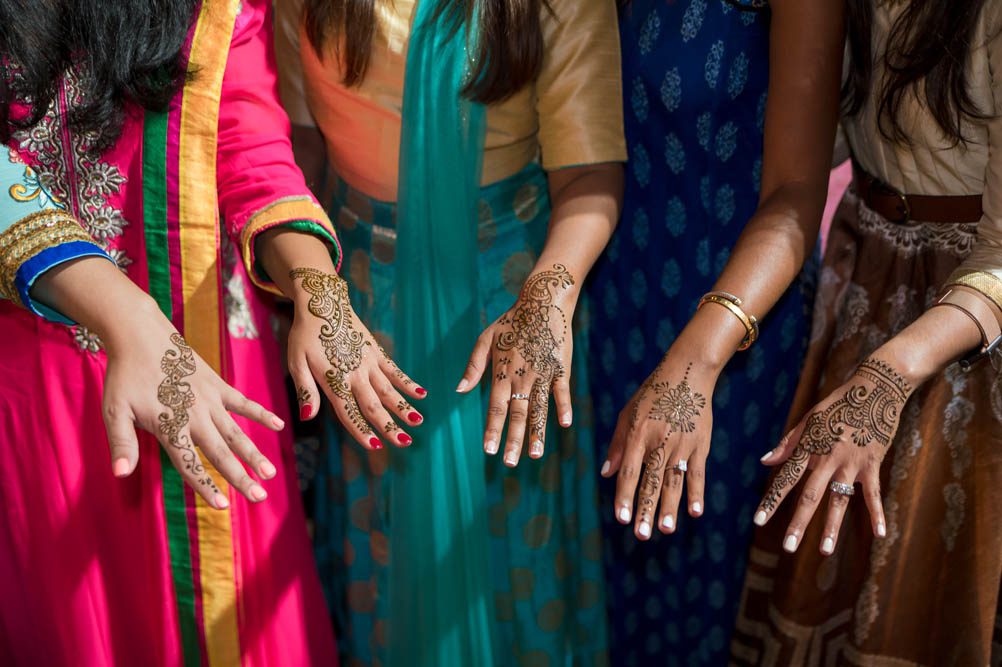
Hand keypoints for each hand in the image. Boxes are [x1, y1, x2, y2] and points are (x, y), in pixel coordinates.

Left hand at [104, 326, 282, 509]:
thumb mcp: (114, 411)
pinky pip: (243, 403)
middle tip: (260, 497)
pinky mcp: (217, 385)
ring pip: (236, 433)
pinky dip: (261, 414)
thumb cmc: (124, 376)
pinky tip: (279, 426)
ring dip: (254, 453)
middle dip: (242, 477)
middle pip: (221, 453)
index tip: (224, 505)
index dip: (206, 486)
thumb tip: (120, 474)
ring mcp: (210, 400)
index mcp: (170, 425)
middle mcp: (194, 416)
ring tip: (270, 473)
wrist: (141, 334)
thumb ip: (121, 444)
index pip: (190, 464)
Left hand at [287, 267, 425, 449]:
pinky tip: (421, 394)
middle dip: (389, 425)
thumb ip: (305, 391)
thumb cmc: (305, 335)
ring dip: (404, 407)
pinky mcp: (376, 352)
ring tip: (418, 422)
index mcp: (334, 379)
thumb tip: (306, 418)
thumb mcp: (296, 362)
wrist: (323, 302)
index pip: (349, 412)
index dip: (361, 431)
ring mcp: (368, 362)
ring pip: (388, 390)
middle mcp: (355, 374)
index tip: (375, 446)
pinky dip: (408, 383)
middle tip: (405, 442)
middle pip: (374, 405)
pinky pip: (394, 370)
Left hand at [458, 264, 576, 465]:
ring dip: (537, 433)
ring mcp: (543, 374)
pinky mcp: (562, 368)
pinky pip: (562, 392)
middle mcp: (522, 377)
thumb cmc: (511, 321)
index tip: (488, 451)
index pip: (495, 408)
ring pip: (540, 408)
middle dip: (513, 441)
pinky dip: (563, 407)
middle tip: (510, 463)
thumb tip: (458, 391)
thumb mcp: (485, 339)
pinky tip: (565, 425)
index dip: (492, 430)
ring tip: (535, 455)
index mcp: (502, 372)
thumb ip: (473, 367)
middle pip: (517, 414)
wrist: (543, 302)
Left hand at [603, 355, 713, 538]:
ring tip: (666, 530)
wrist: (688, 373)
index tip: (621, 519)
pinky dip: (697, 493)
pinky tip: (695, 512)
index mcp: (638, 434)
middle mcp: (660, 441)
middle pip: (651, 481)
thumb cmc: (652, 393)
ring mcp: (682, 444)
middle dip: (645, 509)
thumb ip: (617, 444)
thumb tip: (605, 474)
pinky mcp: (701, 445)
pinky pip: (698, 473)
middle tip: (641, 535)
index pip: (630, 471)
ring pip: (675, 481)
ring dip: (670, 507)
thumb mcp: (627, 413)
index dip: (625, 496)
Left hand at [753, 356, 913, 554]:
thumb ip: (788, 443)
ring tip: (823, 551)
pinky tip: (879, 535)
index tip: (758, 521)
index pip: (785, 480)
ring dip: (831, 527)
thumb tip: (765, 461)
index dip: (771, 501)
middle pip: (809, 496)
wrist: (874, 389)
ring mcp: (850, 464)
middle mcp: (826, 459)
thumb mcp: (809, 419)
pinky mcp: (872, 464)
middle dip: (797, 524)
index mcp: (808, 449)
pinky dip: (877, 514)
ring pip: (838, 500)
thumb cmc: (838, 404)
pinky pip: (873, 494)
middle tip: (786, 548)